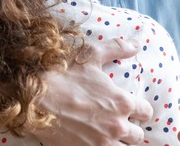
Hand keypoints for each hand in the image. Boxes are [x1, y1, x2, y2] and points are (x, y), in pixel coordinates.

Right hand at [34, 37, 153, 145]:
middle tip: (117, 124)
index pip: (146, 112)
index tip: (132, 110)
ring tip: (108, 137)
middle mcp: (117, 126)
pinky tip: (96, 143)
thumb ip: (117, 48)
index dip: (140, 110)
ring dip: (119, 143)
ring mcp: (103, 143)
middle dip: (130, 130)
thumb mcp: (91, 55)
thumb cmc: (62, 75)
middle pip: (137, 135)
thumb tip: (138, 43)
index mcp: (122, 102)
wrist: (33, 98)